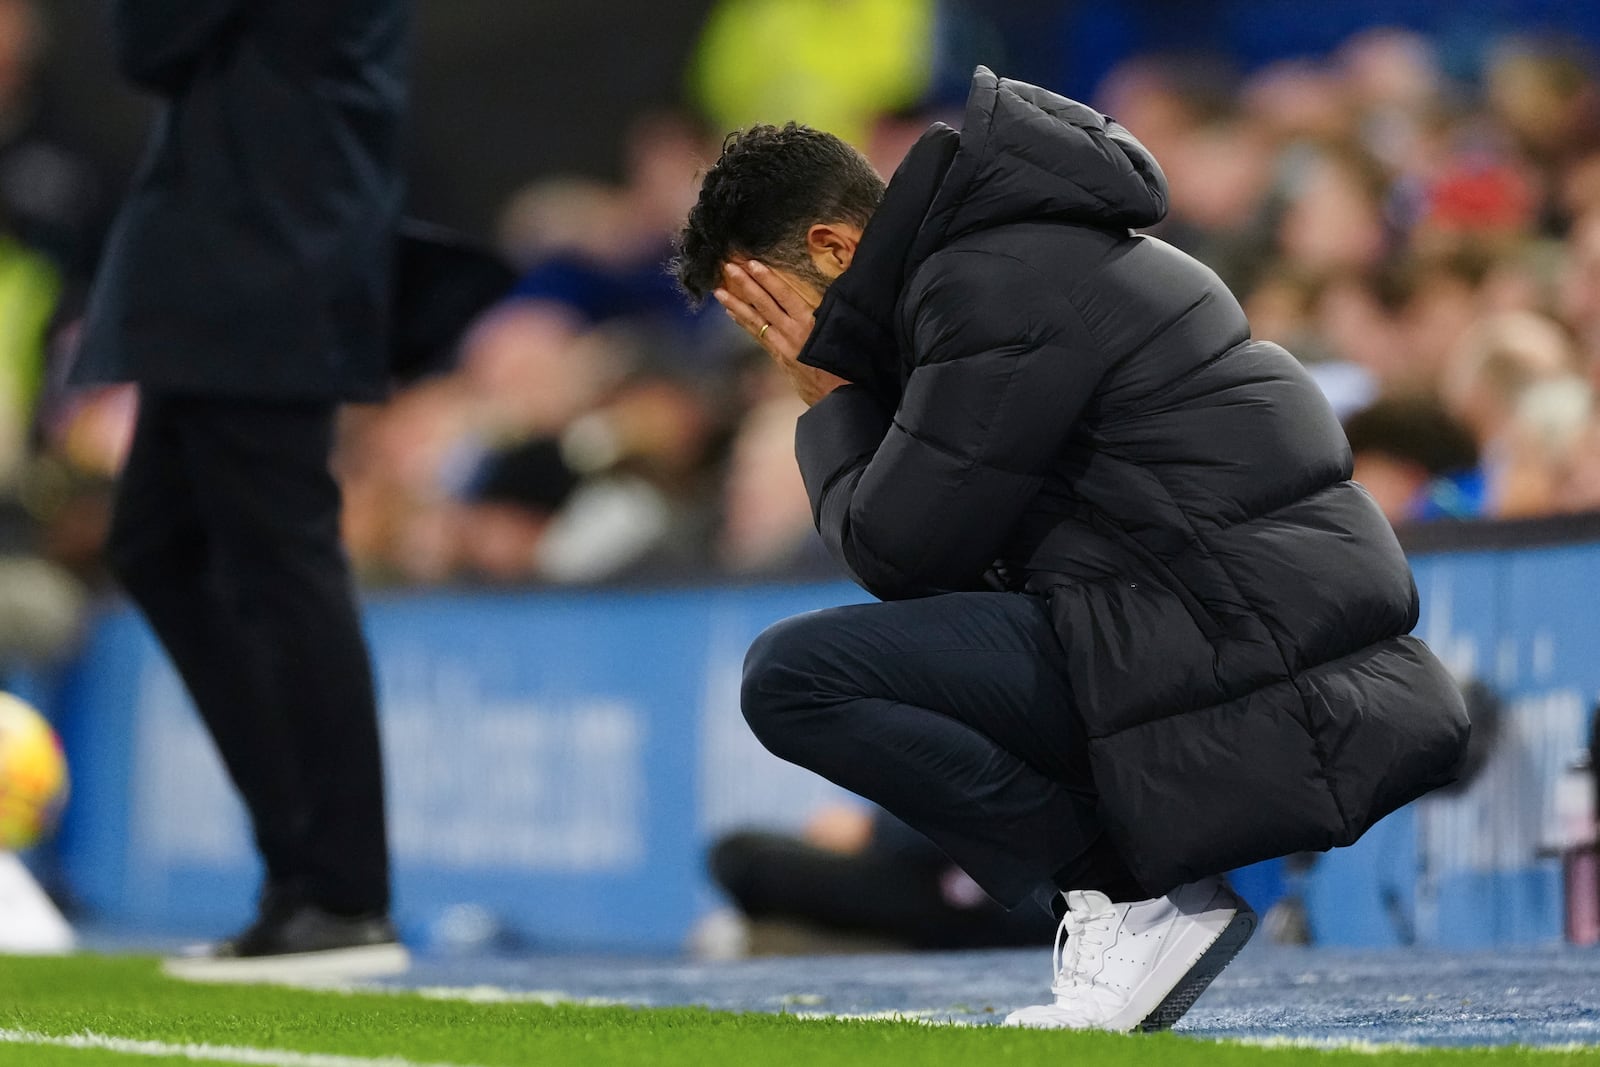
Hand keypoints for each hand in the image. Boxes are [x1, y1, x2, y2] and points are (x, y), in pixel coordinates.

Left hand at [714, 260, 849, 405]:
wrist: (839, 398)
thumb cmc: (847, 365)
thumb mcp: (841, 333)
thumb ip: (829, 313)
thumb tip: (825, 294)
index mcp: (809, 324)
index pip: (784, 296)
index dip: (768, 279)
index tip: (753, 263)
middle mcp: (791, 333)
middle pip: (764, 305)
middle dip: (746, 285)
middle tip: (729, 267)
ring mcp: (782, 347)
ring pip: (755, 321)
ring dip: (736, 305)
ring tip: (719, 291)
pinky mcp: (779, 358)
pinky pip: (757, 337)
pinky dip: (744, 324)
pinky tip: (732, 314)